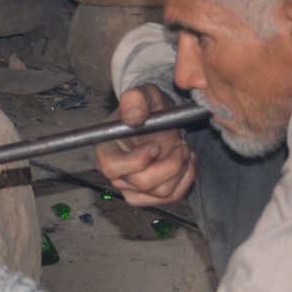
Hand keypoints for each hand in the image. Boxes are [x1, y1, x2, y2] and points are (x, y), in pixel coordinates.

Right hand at [94, 83, 195, 206]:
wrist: (159, 119)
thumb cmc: (147, 108)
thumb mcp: (143, 94)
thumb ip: (135, 99)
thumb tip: (133, 117)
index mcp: (105, 149)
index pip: (112, 167)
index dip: (138, 160)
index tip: (156, 145)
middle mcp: (116, 173)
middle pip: (143, 183)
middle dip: (171, 164)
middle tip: (181, 144)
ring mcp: (132, 188)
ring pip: (162, 192)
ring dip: (182, 169)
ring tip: (184, 149)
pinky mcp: (151, 196)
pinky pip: (173, 196)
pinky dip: (186, 179)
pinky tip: (187, 161)